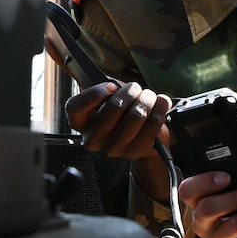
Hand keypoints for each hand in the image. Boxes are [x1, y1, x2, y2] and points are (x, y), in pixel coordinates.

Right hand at [66, 81, 173, 197]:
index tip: (111, 86)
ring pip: (136, 114)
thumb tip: (116, 86)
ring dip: (147, 99)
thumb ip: (107, 91)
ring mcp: (113, 148)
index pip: (75, 107)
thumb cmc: (122, 115)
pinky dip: (160, 108)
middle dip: (131, 91)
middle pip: (114, 107)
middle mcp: (92, 139)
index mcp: (80, 123)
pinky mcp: (135, 151)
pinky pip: (152, 124)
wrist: (142, 140)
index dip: (94, 94)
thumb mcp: (108, 99)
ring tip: (149, 96)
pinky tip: (161, 103)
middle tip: (136, 88)